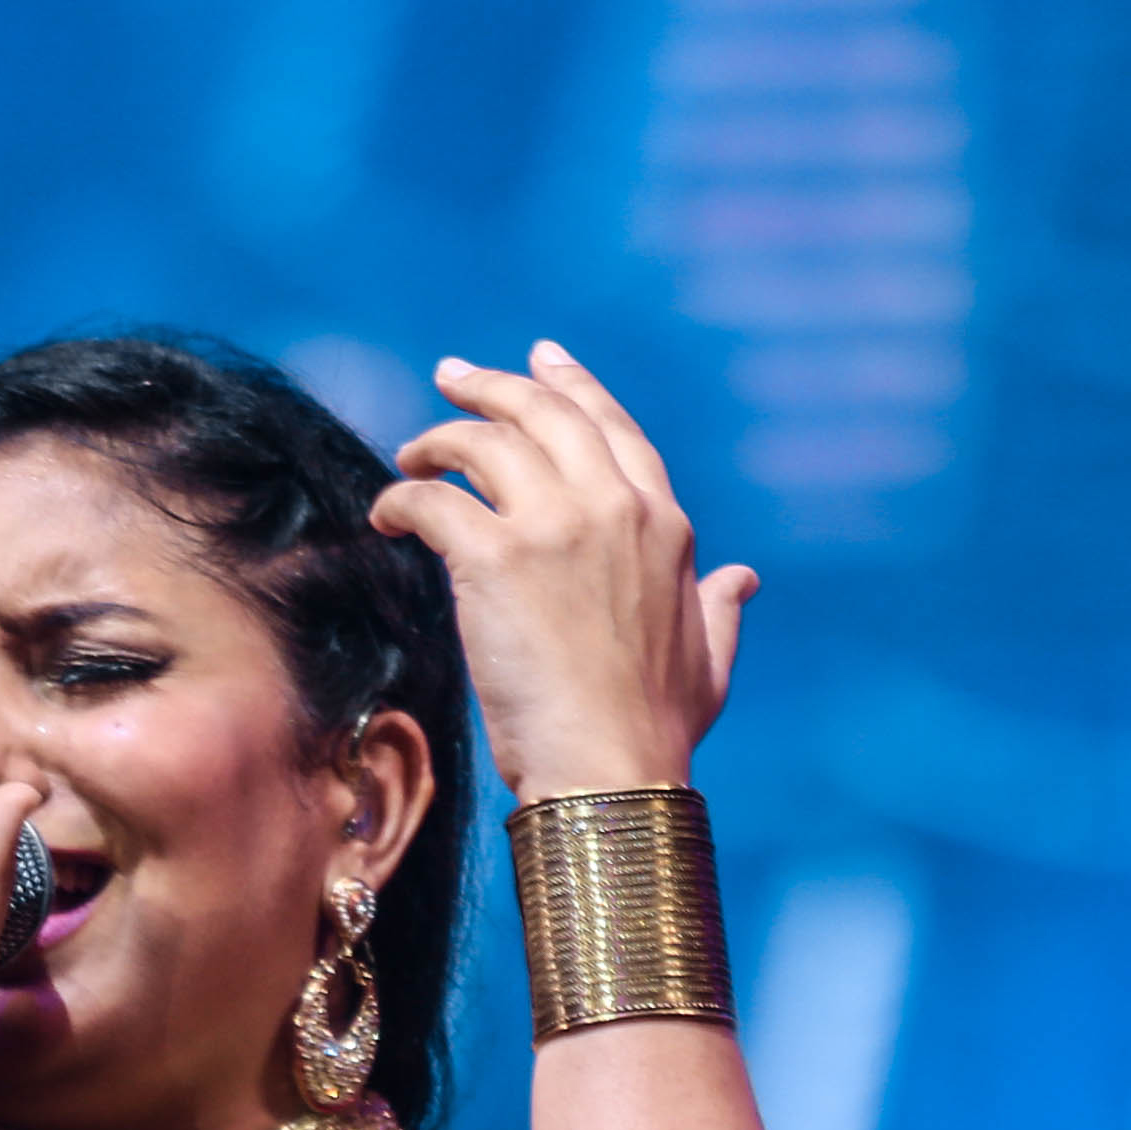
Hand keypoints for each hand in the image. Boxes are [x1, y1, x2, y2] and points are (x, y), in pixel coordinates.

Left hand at [372, 342, 757, 802]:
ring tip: (412, 457)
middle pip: (543, 413)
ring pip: (482, 443)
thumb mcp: (709, 659)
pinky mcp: (495, 558)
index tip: (542, 358)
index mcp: (663, 524)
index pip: (611, 428)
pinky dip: (401, 499)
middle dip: (492, 385)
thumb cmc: (658, 728)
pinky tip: (387, 516)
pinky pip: (432, 500)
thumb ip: (719, 608)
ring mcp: (554, 527)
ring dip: (438, 440)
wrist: (610, 770)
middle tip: (452, 376)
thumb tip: (743, 579)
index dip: (573, 386)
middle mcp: (613, 507)